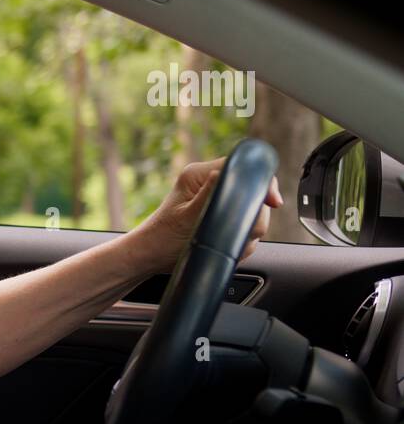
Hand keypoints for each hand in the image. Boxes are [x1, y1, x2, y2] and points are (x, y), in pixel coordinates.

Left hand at [127, 157, 282, 275]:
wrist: (152, 257)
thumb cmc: (163, 239)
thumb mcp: (188, 217)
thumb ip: (211, 196)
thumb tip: (228, 173)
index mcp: (199, 175)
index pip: (244, 166)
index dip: (263, 184)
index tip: (272, 203)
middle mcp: (211, 183)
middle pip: (255, 193)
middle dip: (252, 218)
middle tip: (234, 233)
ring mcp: (218, 200)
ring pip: (253, 215)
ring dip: (245, 233)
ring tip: (222, 243)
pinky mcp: (222, 216)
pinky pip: (245, 228)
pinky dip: (241, 242)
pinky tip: (225, 248)